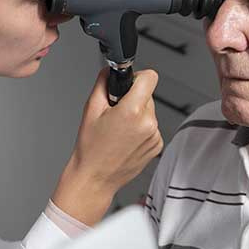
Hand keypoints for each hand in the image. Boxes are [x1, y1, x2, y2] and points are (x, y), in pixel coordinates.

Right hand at [51, 67, 162, 225]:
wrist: (95, 177)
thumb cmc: (91, 148)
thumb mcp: (91, 109)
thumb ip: (103, 83)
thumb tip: (110, 71)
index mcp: (132, 111)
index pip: (150, 77)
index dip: (138, 77)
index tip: (129, 83)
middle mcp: (148, 123)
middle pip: (148, 95)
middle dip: (133, 98)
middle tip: (115, 113)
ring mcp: (154, 136)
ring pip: (150, 111)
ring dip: (137, 114)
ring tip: (119, 129)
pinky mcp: (157, 146)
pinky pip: (151, 126)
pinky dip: (141, 129)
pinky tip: (126, 138)